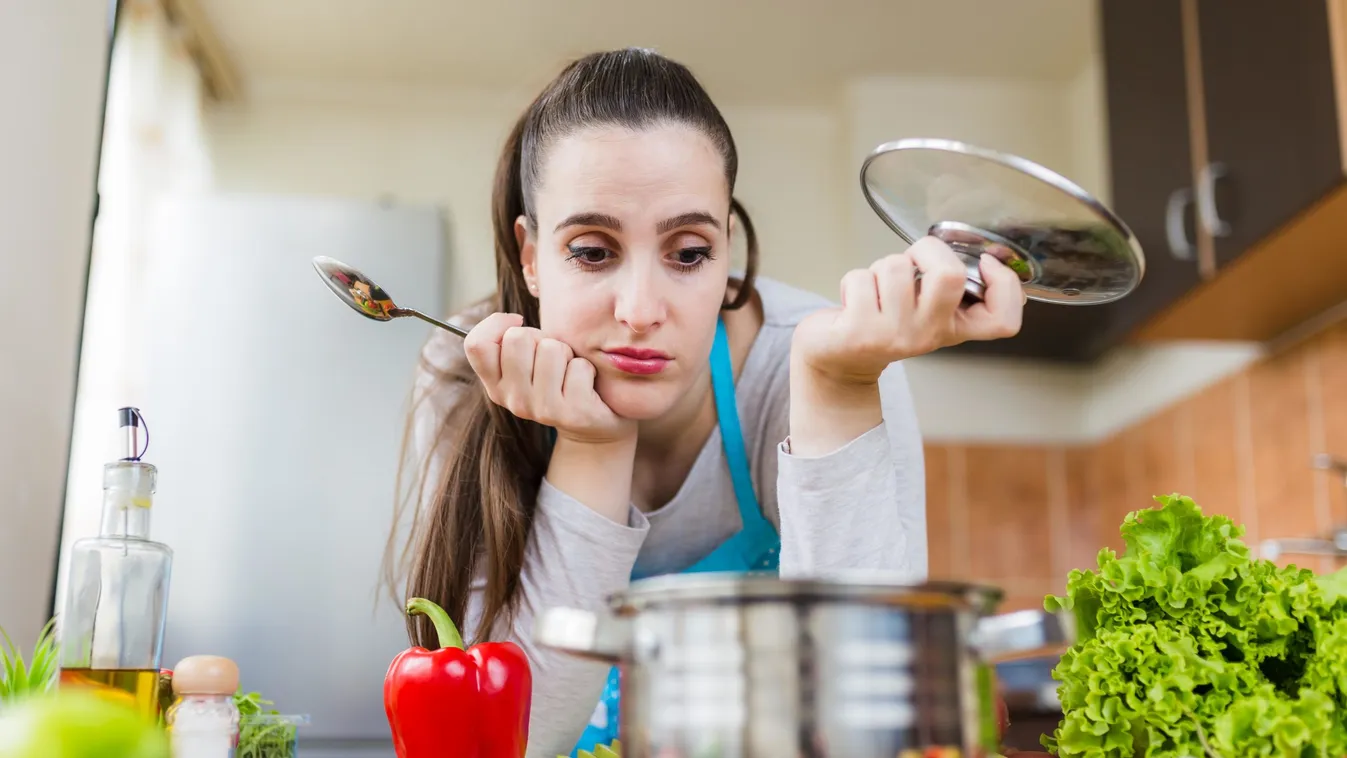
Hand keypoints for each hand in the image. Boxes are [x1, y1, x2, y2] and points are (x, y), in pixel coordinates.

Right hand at [464, 313, 635, 444]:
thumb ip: (511, 343)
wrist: (592, 426)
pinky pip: (579, 366)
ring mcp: (541, 409)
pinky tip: (586, 386)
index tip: (518, 324)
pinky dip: (587, 368)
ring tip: (569, 372)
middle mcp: (513, 400)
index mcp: (495, 385)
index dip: (496, 324)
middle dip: (540, 337)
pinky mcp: (571, 413)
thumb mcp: (527, 363)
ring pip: (551, 348)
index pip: (476, 344)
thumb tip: (514, 320)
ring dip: (566, 353)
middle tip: (552, 358)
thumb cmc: (558, 379)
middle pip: (517, 338)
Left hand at [792, 236, 1024, 386]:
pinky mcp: (859, 332)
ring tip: (875, 289)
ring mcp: (895, 336)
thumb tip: (983, 256)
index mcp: (953, 328)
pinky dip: (851, 280)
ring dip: (880, 266)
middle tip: (912, 262)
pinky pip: (860, 278)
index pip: (1003, 320)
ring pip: (896, 266)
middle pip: (949, 275)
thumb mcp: (925, 311)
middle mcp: (929, 335)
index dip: (1005, 284)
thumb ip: (949, 289)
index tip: (985, 263)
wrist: (839, 358)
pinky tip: (853, 301)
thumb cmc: (883, 322)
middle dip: (927, 249)